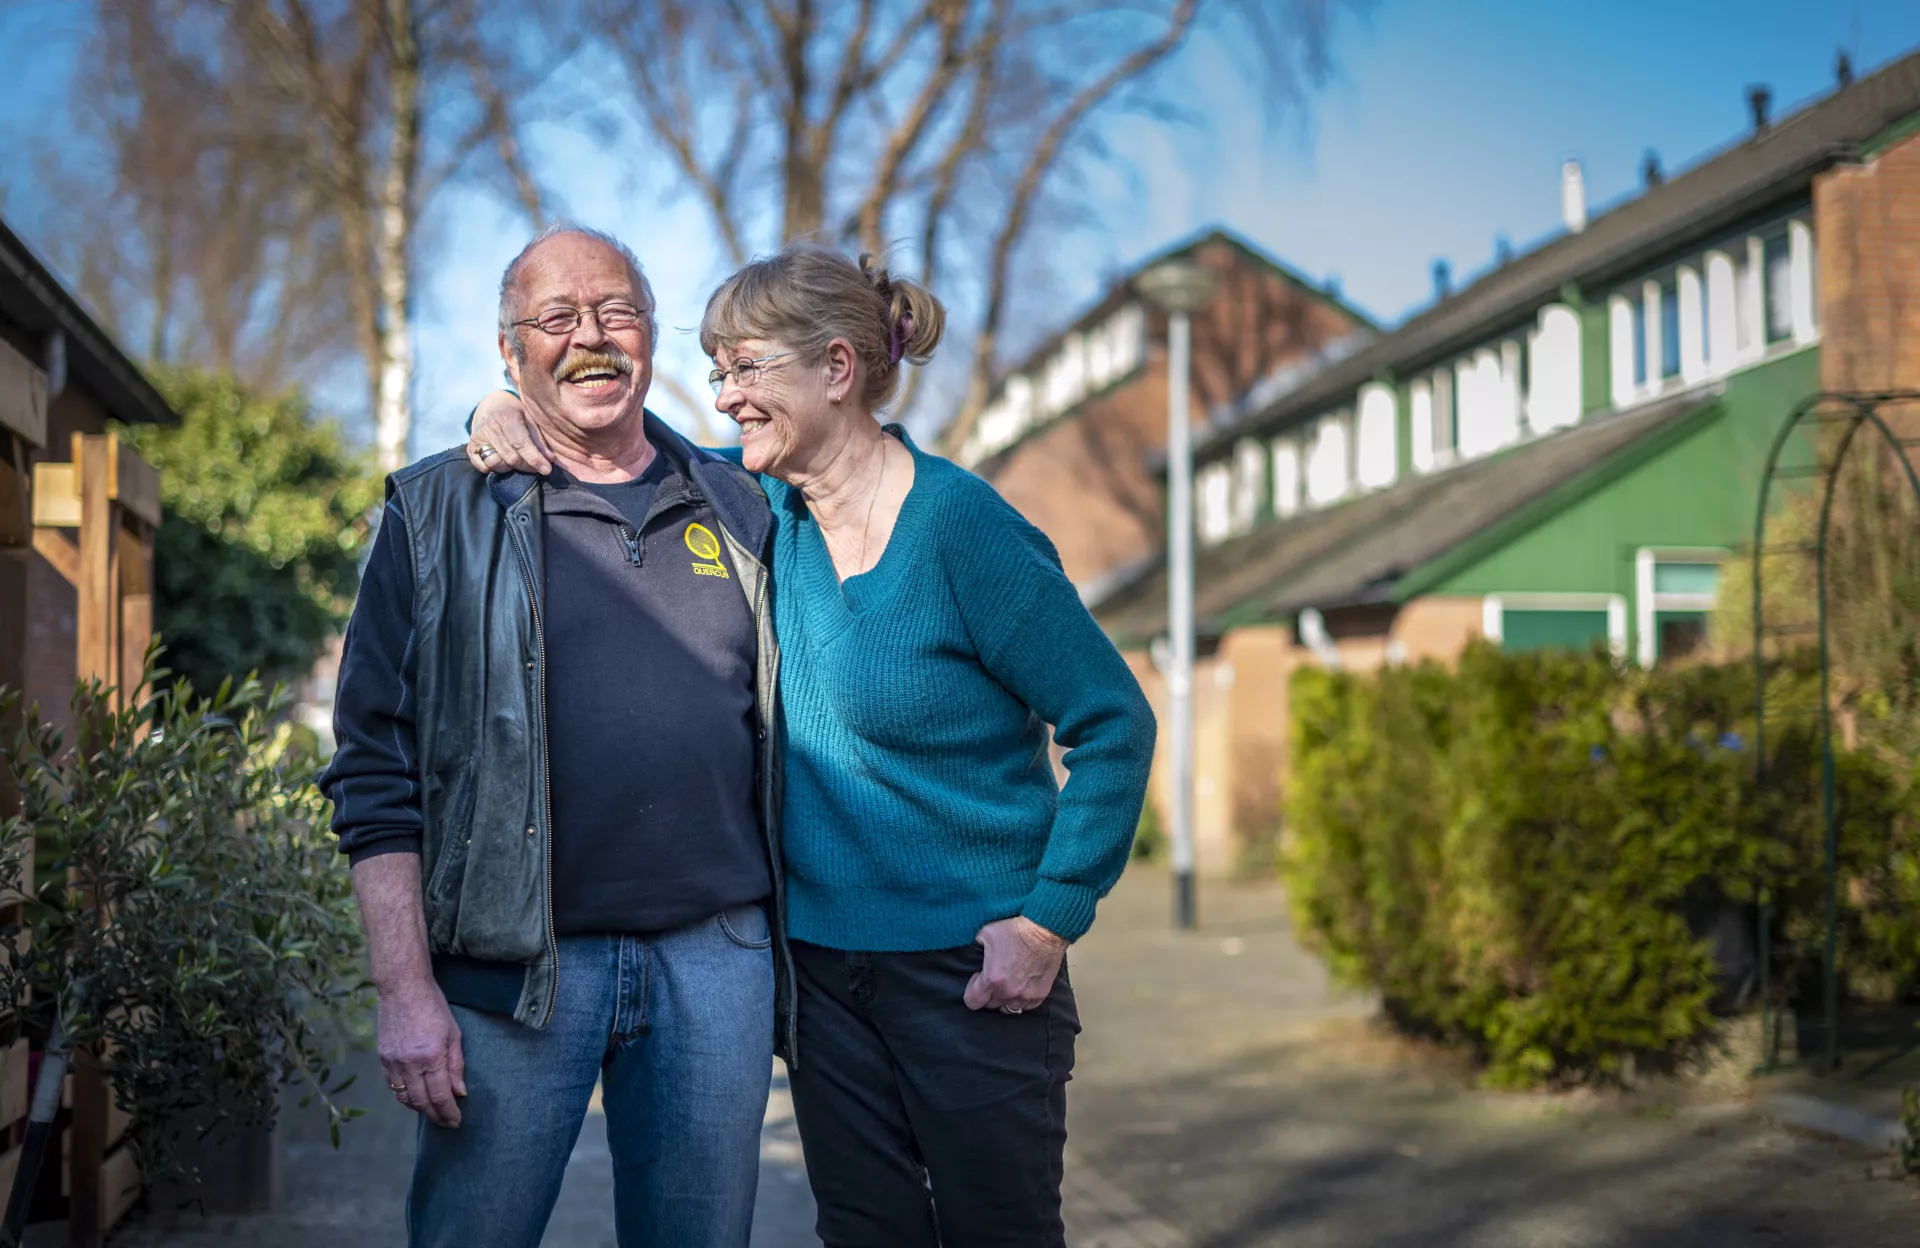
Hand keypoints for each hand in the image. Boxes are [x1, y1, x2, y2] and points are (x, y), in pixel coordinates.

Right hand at [378, 976, 466, 1127]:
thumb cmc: (433, 1006)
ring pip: (405, 1098)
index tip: (456, 1121)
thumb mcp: (454, 1033)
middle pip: (422, 1102)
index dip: (449, 1113)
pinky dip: (405, 1097)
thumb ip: (456, 1065)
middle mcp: (410, 1064)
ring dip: (419, 1110)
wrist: (402, 989)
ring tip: (433, 1113)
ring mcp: (393, 1063)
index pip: (440, 1096)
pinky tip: (415, 1098)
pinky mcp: (383, 1059)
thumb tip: (460, 1092)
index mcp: (431, 1057)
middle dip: (436, 1116)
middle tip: (447, 1123)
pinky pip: (393, 1087)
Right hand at [467, 390, 553, 475]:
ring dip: (511, 468)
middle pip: (511, 457)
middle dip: (527, 466)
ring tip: (519, 461)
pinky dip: (494, 469)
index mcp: (506, 416)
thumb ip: (539, 440)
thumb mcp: (530, 419)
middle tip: (537, 467)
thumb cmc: (516, 413)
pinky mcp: (471, 447)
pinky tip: (503, 461)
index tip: (547, 469)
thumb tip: (550, 460)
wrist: (491, 405)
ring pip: (496, 464)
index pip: (520, 443)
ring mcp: (478, 437)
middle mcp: (489, 427)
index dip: (534, 459)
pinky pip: (483, 467)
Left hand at [963, 917, 1066, 1013]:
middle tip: (994, 978)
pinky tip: (1021, 988)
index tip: (978, 977)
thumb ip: (976, 946)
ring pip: (1008, 1009)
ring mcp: (1025, 996)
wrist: (1044, 930)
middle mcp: (1008, 992)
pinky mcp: (1040, 995)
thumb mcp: (986, 933)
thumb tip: (974, 950)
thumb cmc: (1015, 930)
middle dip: (988, 994)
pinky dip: (1021, 1000)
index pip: (972, 1001)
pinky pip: (1026, 1007)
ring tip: (1007, 986)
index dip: (972, 990)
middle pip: (990, 1006)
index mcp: (992, 979)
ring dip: (1005, 999)